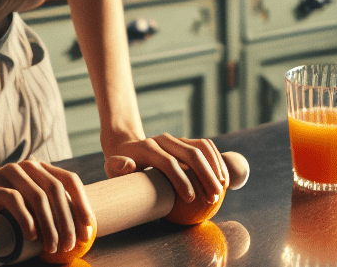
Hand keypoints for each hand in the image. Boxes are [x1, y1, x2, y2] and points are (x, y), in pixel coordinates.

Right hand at [0, 160, 93, 254]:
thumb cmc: (3, 196)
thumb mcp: (28, 195)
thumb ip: (47, 203)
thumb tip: (75, 229)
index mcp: (42, 168)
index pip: (70, 181)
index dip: (82, 204)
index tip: (88, 229)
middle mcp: (30, 167)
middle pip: (56, 191)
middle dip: (67, 220)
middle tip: (69, 245)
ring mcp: (12, 174)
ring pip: (39, 197)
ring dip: (49, 225)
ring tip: (52, 247)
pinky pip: (15, 202)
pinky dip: (27, 220)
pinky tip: (32, 236)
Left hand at [103, 134, 228, 204]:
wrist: (126, 145)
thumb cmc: (120, 164)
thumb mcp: (112, 166)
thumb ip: (117, 166)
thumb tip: (128, 165)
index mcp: (146, 147)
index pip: (168, 161)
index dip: (180, 179)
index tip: (191, 199)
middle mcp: (164, 140)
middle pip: (190, 153)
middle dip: (205, 176)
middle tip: (213, 198)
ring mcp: (176, 139)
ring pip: (201, 147)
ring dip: (215, 167)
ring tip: (222, 188)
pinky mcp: (185, 141)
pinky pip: (205, 146)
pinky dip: (217, 160)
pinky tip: (223, 178)